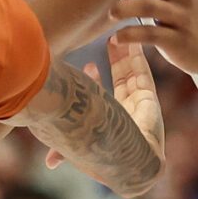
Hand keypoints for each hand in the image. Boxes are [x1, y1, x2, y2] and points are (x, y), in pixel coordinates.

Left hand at [41, 30, 163, 171]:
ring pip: (131, 74)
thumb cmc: (100, 155)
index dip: (96, 81)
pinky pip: (143, 73)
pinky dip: (138, 56)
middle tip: (107, 41)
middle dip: (114, 62)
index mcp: (108, 123)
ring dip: (125, 55)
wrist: (127, 162)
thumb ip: (62, 150)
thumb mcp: (77, 146)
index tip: (89, 66)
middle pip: (119, 81)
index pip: (103, 97)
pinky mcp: (149, 98)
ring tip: (117, 35)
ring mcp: (138, 105)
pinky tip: (132, 41)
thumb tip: (48, 163)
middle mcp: (125, 113)